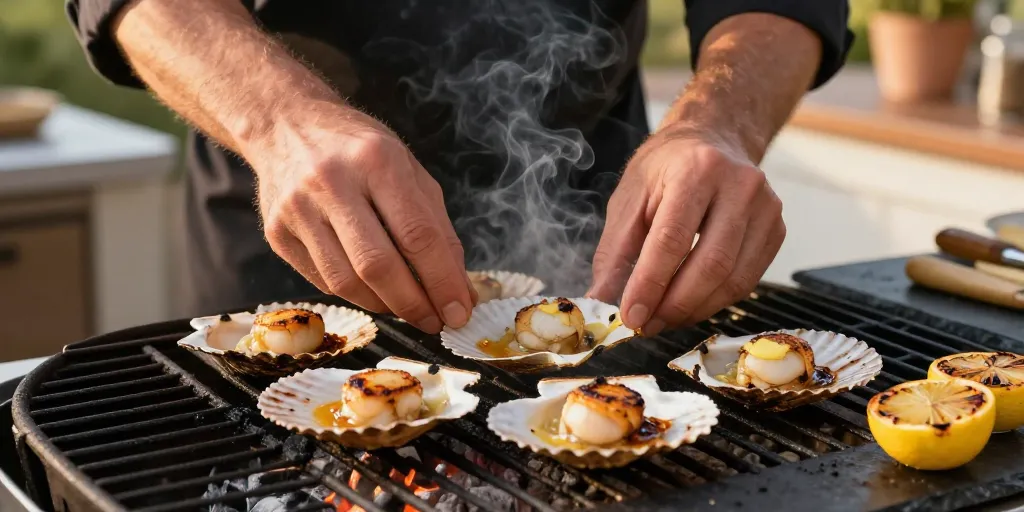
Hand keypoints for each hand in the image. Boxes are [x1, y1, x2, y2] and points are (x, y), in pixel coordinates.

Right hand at [245, 104, 475, 332]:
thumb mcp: (409, 171)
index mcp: (376, 160)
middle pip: (378, 265)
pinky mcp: (276, 232)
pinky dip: (356, 295)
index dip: (442, 281)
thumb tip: (460, 292)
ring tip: (407, 308)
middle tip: (435, 321)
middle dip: (413, 303)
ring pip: (346, 282)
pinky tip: (373, 290)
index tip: (460, 312)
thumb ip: (438, 230)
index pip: (417, 235)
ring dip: (385, 306)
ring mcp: (297, 209)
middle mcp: (331, 182)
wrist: (286, 124)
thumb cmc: (359, 150)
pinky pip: (323, 282)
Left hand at [588, 129, 785, 334]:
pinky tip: (690, 304)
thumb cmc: (666, 168)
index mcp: (696, 170)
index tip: (631, 315)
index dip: (650, 284)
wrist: (713, 139)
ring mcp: (766, 207)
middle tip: (647, 324)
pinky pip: (747, 280)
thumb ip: (614, 251)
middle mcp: (739, 185)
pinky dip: (715, 301)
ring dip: (694, 309)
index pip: (672, 239)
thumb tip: (601, 300)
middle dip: (674, 305)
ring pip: (733, 279)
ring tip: (664, 319)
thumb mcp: (629, 198)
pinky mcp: (777, 229)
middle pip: (710, 264)